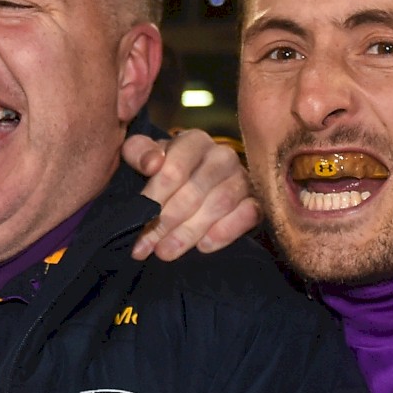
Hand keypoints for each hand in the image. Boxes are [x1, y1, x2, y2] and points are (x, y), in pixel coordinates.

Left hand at [123, 130, 258, 259]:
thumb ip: (138, 152)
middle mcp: (222, 155)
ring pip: (219, 204)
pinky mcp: (256, 200)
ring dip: (190, 232)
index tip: (135, 221)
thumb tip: (152, 164)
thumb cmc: (167, 170)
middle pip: (194, 191)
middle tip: (148, 245)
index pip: (174, 169)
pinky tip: (204, 246)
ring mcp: (242, 177)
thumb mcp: (145, 156)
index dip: (153, 198)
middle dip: (167, 222)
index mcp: (194, 141)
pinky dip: (226, 231)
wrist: (196, 183)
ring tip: (166, 252)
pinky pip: (248, 214)